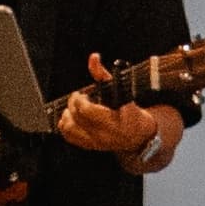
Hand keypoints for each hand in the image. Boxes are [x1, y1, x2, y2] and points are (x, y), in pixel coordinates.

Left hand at [53, 58, 170, 164]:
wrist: (138, 136)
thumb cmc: (131, 113)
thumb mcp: (121, 91)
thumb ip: (103, 75)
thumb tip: (93, 58)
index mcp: (112, 122)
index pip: (87, 111)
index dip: (80, 99)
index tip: (82, 94)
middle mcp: (102, 135)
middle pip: (76, 118)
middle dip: (73, 104)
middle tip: (79, 98)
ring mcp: (95, 143)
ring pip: (69, 129)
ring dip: (67, 115)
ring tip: (74, 108)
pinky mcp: (90, 146)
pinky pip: (69, 137)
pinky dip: (66, 125)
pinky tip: (71, 117)